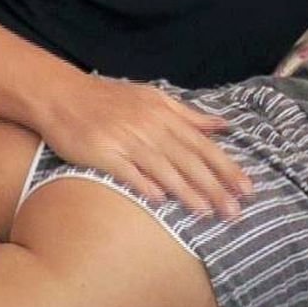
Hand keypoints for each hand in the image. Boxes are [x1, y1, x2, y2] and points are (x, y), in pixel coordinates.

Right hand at [37, 76, 250, 217]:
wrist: (61, 94)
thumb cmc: (110, 99)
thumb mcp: (153, 98)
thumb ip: (189, 115)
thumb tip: (222, 125)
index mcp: (164, 114)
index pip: (203, 145)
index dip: (226, 168)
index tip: (247, 189)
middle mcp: (149, 126)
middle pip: (188, 160)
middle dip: (214, 186)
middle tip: (235, 211)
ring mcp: (125, 139)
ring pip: (163, 168)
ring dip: (186, 191)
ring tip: (206, 211)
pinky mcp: (101, 151)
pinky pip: (126, 170)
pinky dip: (143, 183)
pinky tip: (159, 200)